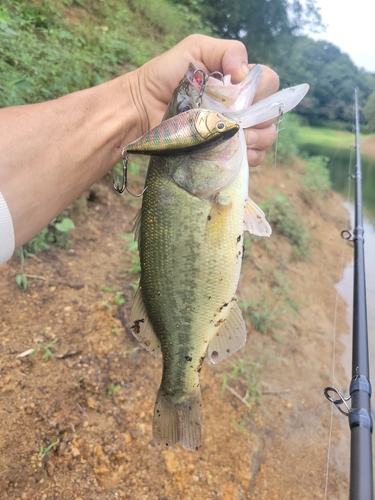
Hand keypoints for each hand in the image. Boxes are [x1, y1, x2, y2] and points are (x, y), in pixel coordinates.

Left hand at [132, 34, 278, 166]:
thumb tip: (245, 74)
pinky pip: (250, 160)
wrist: (142, 107)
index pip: (269, 85)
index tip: (241, 97)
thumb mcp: (196, 49)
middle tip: (239, 122)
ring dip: (258, 139)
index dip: (262, 92)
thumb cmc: (166, 76)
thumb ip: (226, 51)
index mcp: (238, 84)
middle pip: (270, 115)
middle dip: (261, 119)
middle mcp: (240, 109)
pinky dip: (250, 158)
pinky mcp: (223, 155)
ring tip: (238, 138)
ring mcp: (233, 134)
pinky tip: (236, 154)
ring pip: (265, 138)